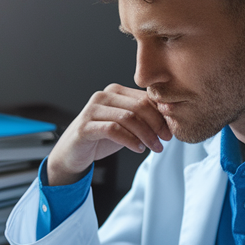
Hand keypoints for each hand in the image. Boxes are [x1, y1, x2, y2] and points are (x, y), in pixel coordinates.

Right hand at [47, 85, 171, 185]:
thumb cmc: (101, 138)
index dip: (161, 114)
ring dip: (146, 135)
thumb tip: (170, 120)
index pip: (145, 97)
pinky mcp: (85, 126)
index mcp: (115, 92)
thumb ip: (143, 119)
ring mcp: (92, 110)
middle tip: (166, 140)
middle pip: (139, 106)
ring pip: (128, 118)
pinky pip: (113, 130)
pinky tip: (138, 149)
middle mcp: (103, 96)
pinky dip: (129, 140)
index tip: (171, 131)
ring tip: (155, 147)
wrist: (73, 153)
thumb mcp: (126, 126)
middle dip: (156, 124)